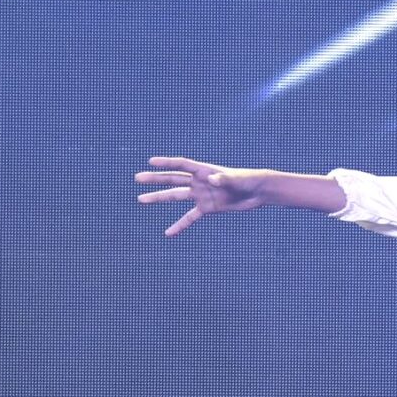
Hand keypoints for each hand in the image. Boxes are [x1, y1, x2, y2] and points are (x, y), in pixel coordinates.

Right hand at [135, 156, 269, 235]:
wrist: (258, 192)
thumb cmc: (249, 180)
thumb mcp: (237, 179)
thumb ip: (224, 179)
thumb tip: (212, 180)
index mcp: (205, 170)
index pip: (182, 164)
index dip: (167, 162)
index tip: (150, 162)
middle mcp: (199, 181)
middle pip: (173, 179)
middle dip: (155, 179)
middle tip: (138, 178)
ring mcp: (201, 195)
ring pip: (176, 197)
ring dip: (159, 198)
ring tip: (141, 200)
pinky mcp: (207, 208)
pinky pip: (190, 218)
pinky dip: (179, 225)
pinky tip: (168, 233)